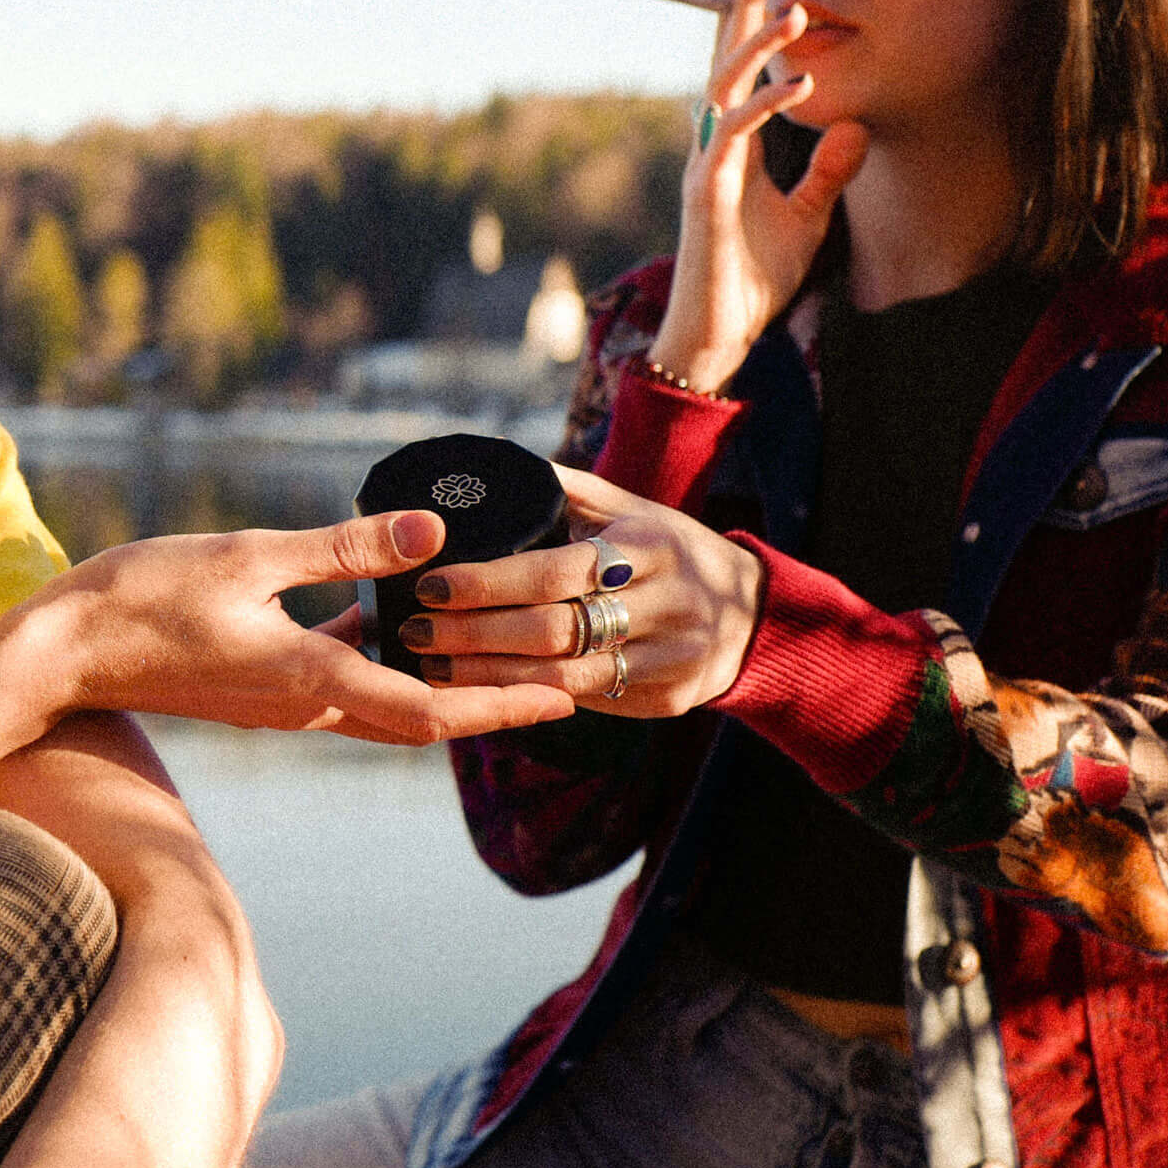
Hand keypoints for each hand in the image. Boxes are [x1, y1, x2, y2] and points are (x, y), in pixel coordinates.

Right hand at [49, 514, 576, 744]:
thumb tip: (430, 533)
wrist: (63, 650)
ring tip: (498, 653)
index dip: (502, 708)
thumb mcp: (250, 556)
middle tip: (559, 684)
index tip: (561, 699)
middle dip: (492, 705)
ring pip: (384, 706)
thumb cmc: (143, 599)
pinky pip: (340, 683)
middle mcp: (305, 706)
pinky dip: (381, 661)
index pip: (430, 711)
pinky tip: (387, 616)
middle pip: (421, 720)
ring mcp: (281, 704)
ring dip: (443, 686)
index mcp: (311, 681)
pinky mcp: (259, 688)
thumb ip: (342, 548)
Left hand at [396, 466, 759, 717]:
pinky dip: (527, 697)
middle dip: (474, 633)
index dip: (487, 581)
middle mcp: (664, 601)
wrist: (751, 612)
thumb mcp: (630, 510)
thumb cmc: (664, 549)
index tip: (430, 584)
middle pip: (553, 628)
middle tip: (416, 630)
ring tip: (432, 666)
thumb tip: (486, 466)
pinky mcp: (668, 698)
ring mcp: (671, 655)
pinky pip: (587, 701)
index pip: (553, 569)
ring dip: (489, 675)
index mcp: (646, 545)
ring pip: (564, 675)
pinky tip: (480, 692)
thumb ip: (567, 492)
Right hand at [650, 0, 868, 393]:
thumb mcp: (807, 217)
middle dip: (745, 2)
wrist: (719, 330)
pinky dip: (765, 106)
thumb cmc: (753, 276)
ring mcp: (707, 164)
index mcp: (734, 142)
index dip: (758, 16)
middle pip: (725, 57)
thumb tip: (856, 126)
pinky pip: (735, 136)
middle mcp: (714, 142)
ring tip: (795, 6)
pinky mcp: (709, 192)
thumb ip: (828, 172)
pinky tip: (797, 82)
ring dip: (758, 44)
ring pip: (724, 85)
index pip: (744, 67)